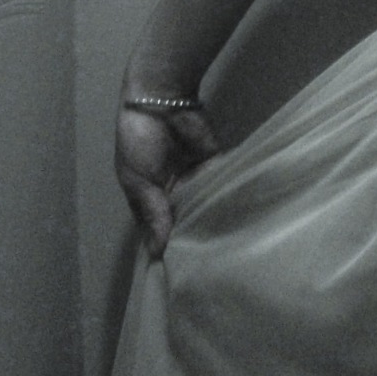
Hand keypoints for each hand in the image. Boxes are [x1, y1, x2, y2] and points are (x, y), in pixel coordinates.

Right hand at [116, 101, 218, 259]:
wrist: (161, 101)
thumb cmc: (139, 141)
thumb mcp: (138, 180)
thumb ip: (152, 213)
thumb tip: (158, 252)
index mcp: (148, 199)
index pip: (158, 231)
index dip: (166, 248)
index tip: (177, 274)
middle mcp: (173, 194)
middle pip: (184, 222)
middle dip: (192, 238)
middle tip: (207, 267)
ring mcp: (195, 180)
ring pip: (205, 208)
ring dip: (212, 221)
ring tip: (225, 249)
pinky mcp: (215, 166)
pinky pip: (222, 186)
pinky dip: (227, 198)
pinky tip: (238, 220)